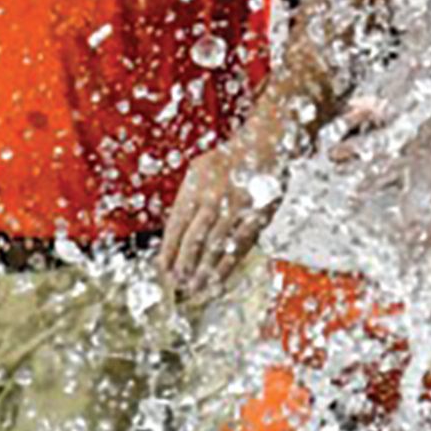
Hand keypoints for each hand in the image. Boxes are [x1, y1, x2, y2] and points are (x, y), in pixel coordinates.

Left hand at [156, 139, 278, 302]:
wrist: (266, 142)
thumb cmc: (230, 160)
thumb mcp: (201, 170)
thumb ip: (188, 199)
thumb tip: (173, 234)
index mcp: (196, 185)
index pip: (176, 224)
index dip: (169, 250)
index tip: (164, 269)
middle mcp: (214, 196)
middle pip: (195, 238)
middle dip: (185, 264)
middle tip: (178, 283)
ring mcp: (237, 206)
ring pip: (216, 246)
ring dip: (204, 271)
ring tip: (195, 288)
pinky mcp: (258, 215)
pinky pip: (240, 246)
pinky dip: (228, 266)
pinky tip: (219, 281)